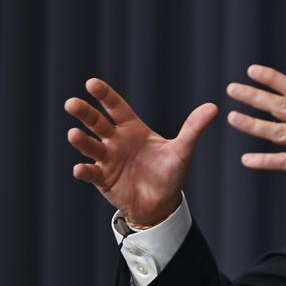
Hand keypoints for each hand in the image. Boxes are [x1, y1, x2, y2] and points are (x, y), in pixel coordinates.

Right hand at [65, 78, 217, 224]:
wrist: (162, 202)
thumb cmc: (169, 172)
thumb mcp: (182, 149)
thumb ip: (194, 128)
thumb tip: (213, 107)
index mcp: (132, 129)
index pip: (116, 107)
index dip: (104, 95)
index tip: (91, 83)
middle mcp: (116, 141)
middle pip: (97, 123)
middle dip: (84, 113)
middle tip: (71, 103)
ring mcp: (108, 159)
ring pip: (90, 146)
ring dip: (81, 140)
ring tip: (73, 133)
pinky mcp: (104, 180)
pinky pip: (92, 173)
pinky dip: (85, 171)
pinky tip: (80, 169)